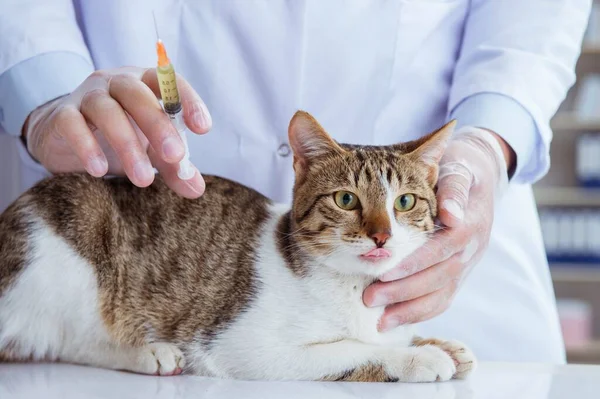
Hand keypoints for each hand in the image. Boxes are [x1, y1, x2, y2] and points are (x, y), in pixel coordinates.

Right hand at [22, 67, 211, 197]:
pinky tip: (101, 170)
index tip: (203, 128)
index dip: (187, 100)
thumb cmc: (118, 138)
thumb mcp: (150, 150)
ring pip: (106, 110)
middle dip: (158, 125)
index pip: (168, 81)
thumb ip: (174, 166)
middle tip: (175, 156)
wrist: (65, 138)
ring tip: (144, 179)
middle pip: (137, 94)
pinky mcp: (61, 115)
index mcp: (145, 84)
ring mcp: (87, 95)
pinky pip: (72, 124)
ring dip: (127, 144)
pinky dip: (86, 146)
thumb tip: (197, 189)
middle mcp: (116, 82)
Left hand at [363, 126, 510, 330]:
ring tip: (379, 322)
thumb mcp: (458, 166)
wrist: (481, 174)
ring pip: (442, 295)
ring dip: (410, 310)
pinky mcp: (460, 272)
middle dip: (404, 292)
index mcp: (471, 223)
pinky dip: (420, 312)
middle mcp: (473, 248)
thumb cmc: (460, 168)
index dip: (414, 263)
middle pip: (440, 277)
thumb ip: (453, 188)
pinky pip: (443, 298)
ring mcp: (468, 263)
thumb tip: (450, 214)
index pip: (442, 249)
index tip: (384, 273)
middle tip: (369, 299)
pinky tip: (396, 319)